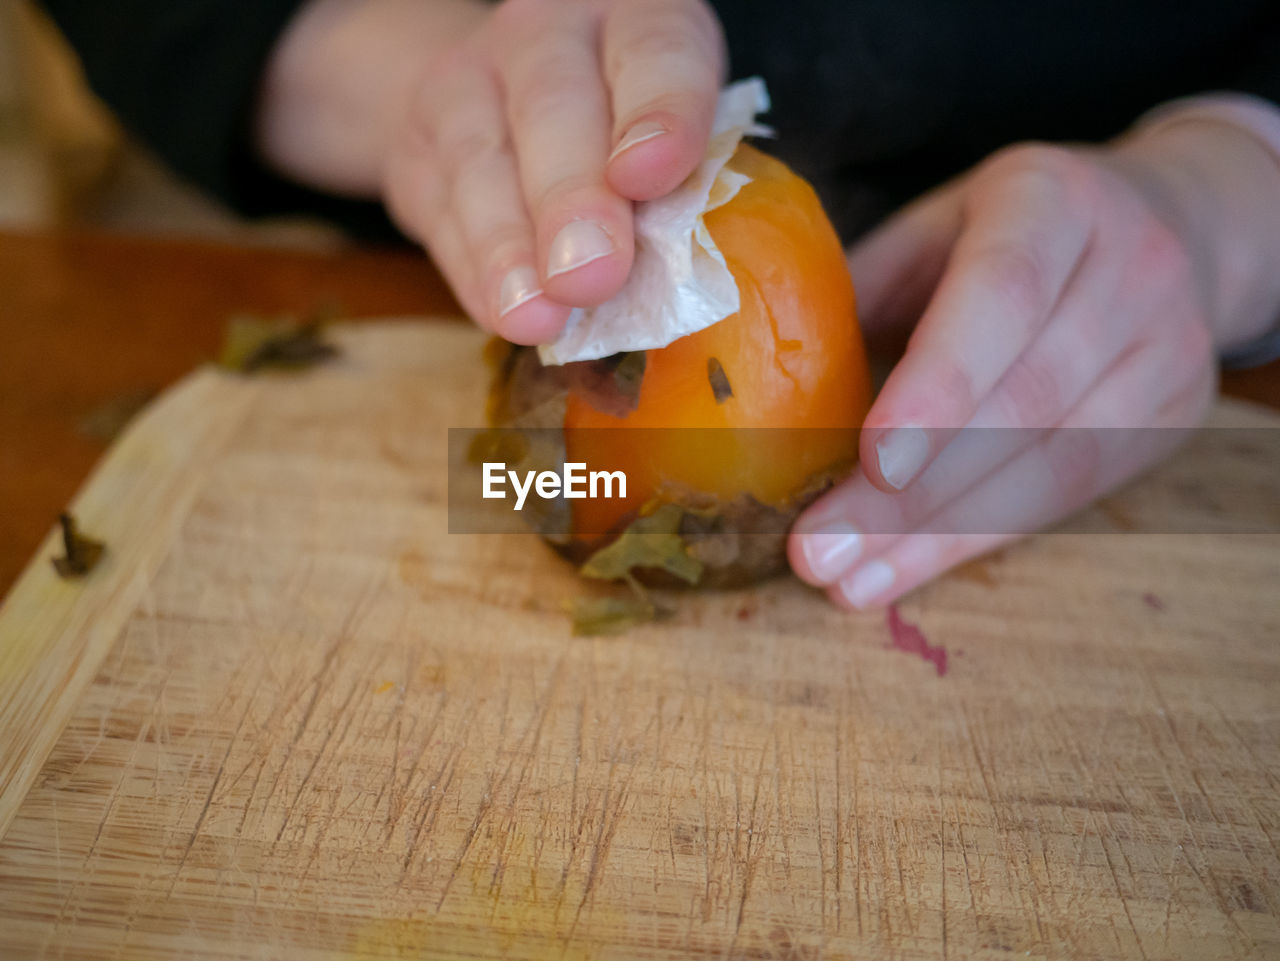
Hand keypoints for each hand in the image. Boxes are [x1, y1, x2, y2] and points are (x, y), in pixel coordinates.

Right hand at [380, 0, 724, 343]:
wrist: (499, 96)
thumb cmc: (620, 131)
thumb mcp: (667, 137)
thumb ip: (675, 189)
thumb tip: (672, 283)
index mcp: (635, 17)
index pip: (654, 52)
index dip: (658, 114)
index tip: (648, 178)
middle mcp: (547, 32)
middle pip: (554, 107)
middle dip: (572, 200)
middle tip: (591, 275)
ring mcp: (470, 79)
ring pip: (483, 161)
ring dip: (511, 249)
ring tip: (536, 316)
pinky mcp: (417, 141)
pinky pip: (441, 210)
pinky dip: (474, 270)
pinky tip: (500, 312)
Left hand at [788, 107, 1279, 608]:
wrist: (1166, 224)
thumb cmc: (1004, 231)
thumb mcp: (930, 229)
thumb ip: (859, 292)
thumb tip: (752, 381)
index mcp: (1051, 200)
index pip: (1003, 293)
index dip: (940, 382)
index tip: (871, 461)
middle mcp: (1129, 267)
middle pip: (1023, 397)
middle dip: (912, 492)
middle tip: (816, 550)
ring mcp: (1166, 348)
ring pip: (1050, 463)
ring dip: (935, 536)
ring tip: (844, 580)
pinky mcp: (1173, 419)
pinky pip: (1066, 497)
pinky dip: (972, 541)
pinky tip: (897, 573)